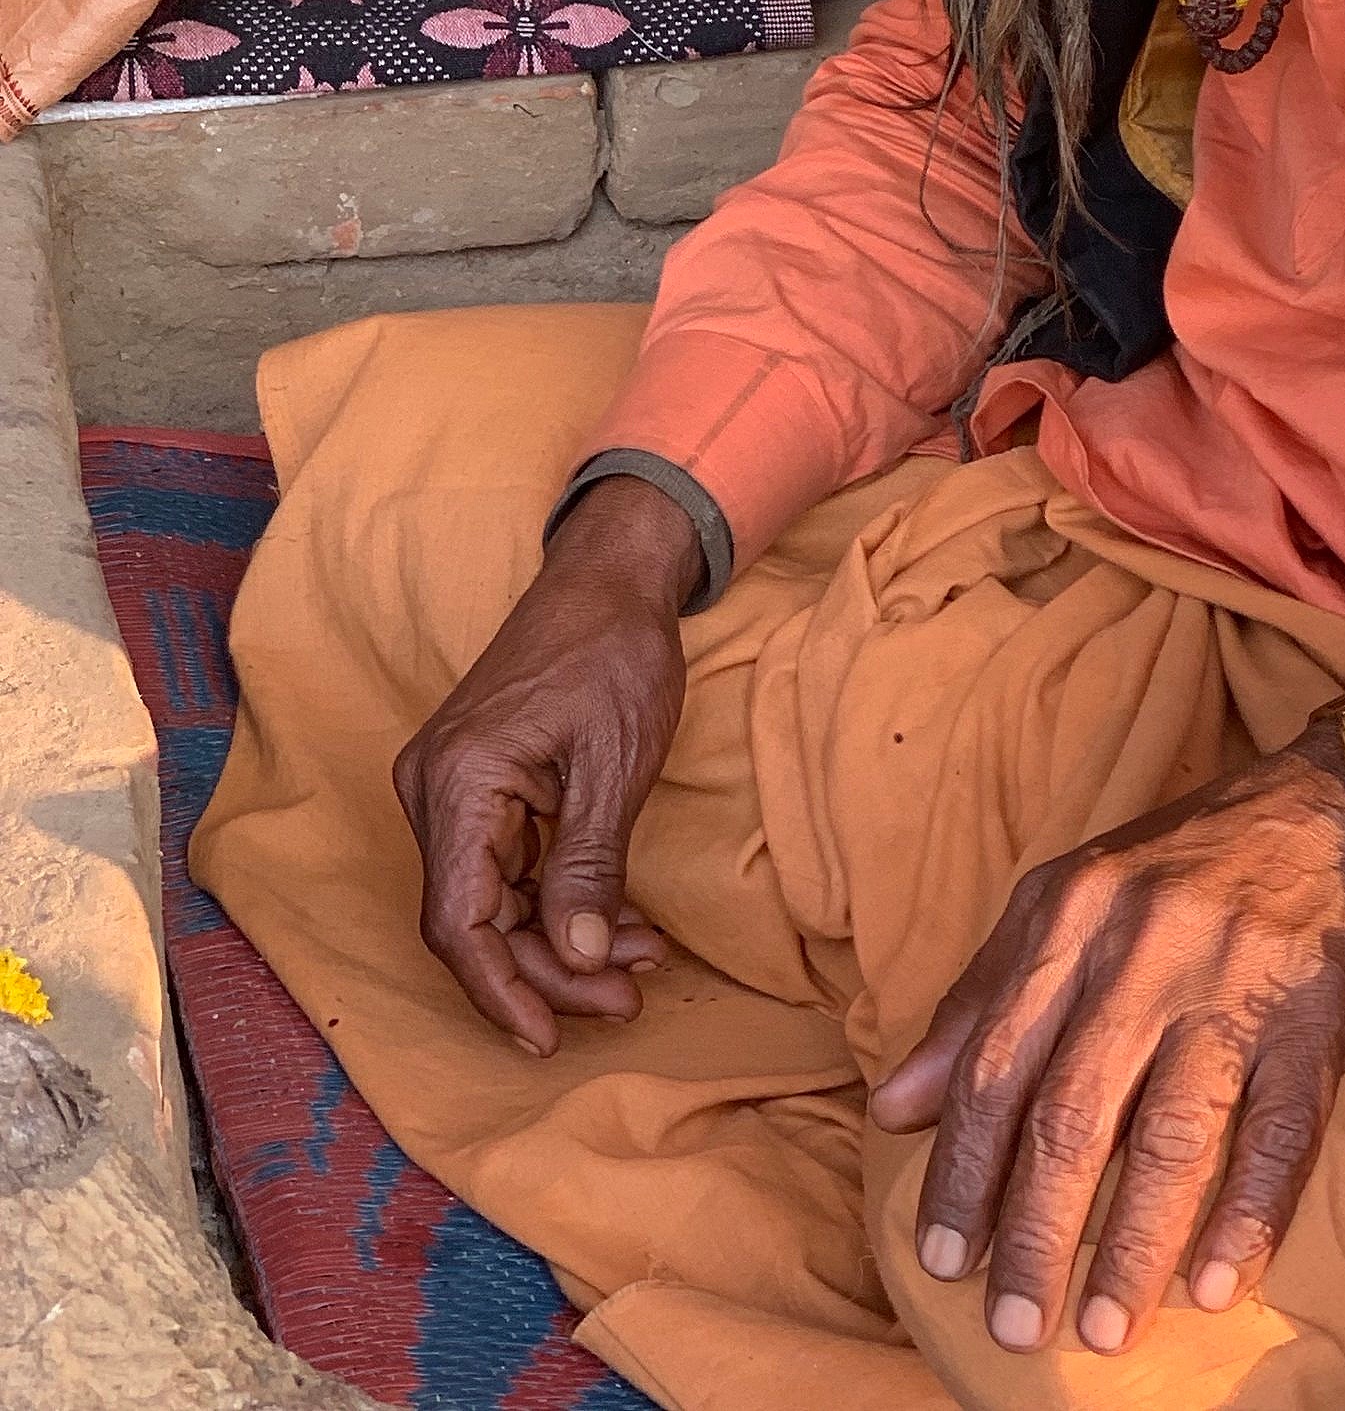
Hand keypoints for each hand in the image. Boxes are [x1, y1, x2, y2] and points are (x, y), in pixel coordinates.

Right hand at [391, 476, 697, 1052]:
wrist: (609, 576)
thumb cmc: (615, 651)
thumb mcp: (616, 761)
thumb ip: (589, 864)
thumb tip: (579, 957)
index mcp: (457, 781)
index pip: (459, 920)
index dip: (502, 990)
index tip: (551, 1037)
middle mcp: (436, 790)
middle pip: (476, 919)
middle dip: (549, 971)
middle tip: (626, 999)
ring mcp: (454, 788)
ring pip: (494, 901)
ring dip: (560, 940)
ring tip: (639, 965)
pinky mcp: (481, 786)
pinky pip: (508, 868)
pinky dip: (559, 900)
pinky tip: (619, 925)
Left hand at [872, 721, 1344, 1356]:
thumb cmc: (1200, 865)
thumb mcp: (1076, 899)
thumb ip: (985, 997)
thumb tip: (897, 1107)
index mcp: (1074, 914)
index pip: (996, 1061)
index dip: (963, 1169)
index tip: (943, 1259)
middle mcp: (1146, 946)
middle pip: (1072, 1110)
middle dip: (1035, 1231)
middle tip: (1015, 1326)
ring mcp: (1235, 981)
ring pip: (1170, 1134)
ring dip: (1131, 1245)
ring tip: (1102, 1330)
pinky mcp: (1319, 1015)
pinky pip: (1282, 1130)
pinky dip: (1247, 1215)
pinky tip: (1214, 1285)